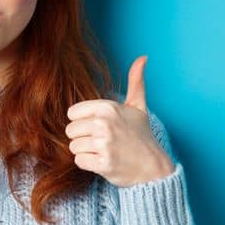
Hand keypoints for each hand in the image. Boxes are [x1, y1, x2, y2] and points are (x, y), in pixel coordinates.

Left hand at [66, 55, 174, 187]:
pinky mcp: (103, 163)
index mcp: (108, 107)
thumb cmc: (142, 136)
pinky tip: (103, 161)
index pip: (72, 113)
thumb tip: (143, 57)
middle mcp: (104, 124)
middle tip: (102, 142)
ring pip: (73, 147)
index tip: (99, 127)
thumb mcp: (138, 107)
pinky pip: (79, 161)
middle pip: (70, 131)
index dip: (83, 121)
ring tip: (103, 151)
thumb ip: (136, 82)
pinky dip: (89, 164)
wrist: (153, 167)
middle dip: (83, 138)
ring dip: (86, 152)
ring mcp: (103, 144)